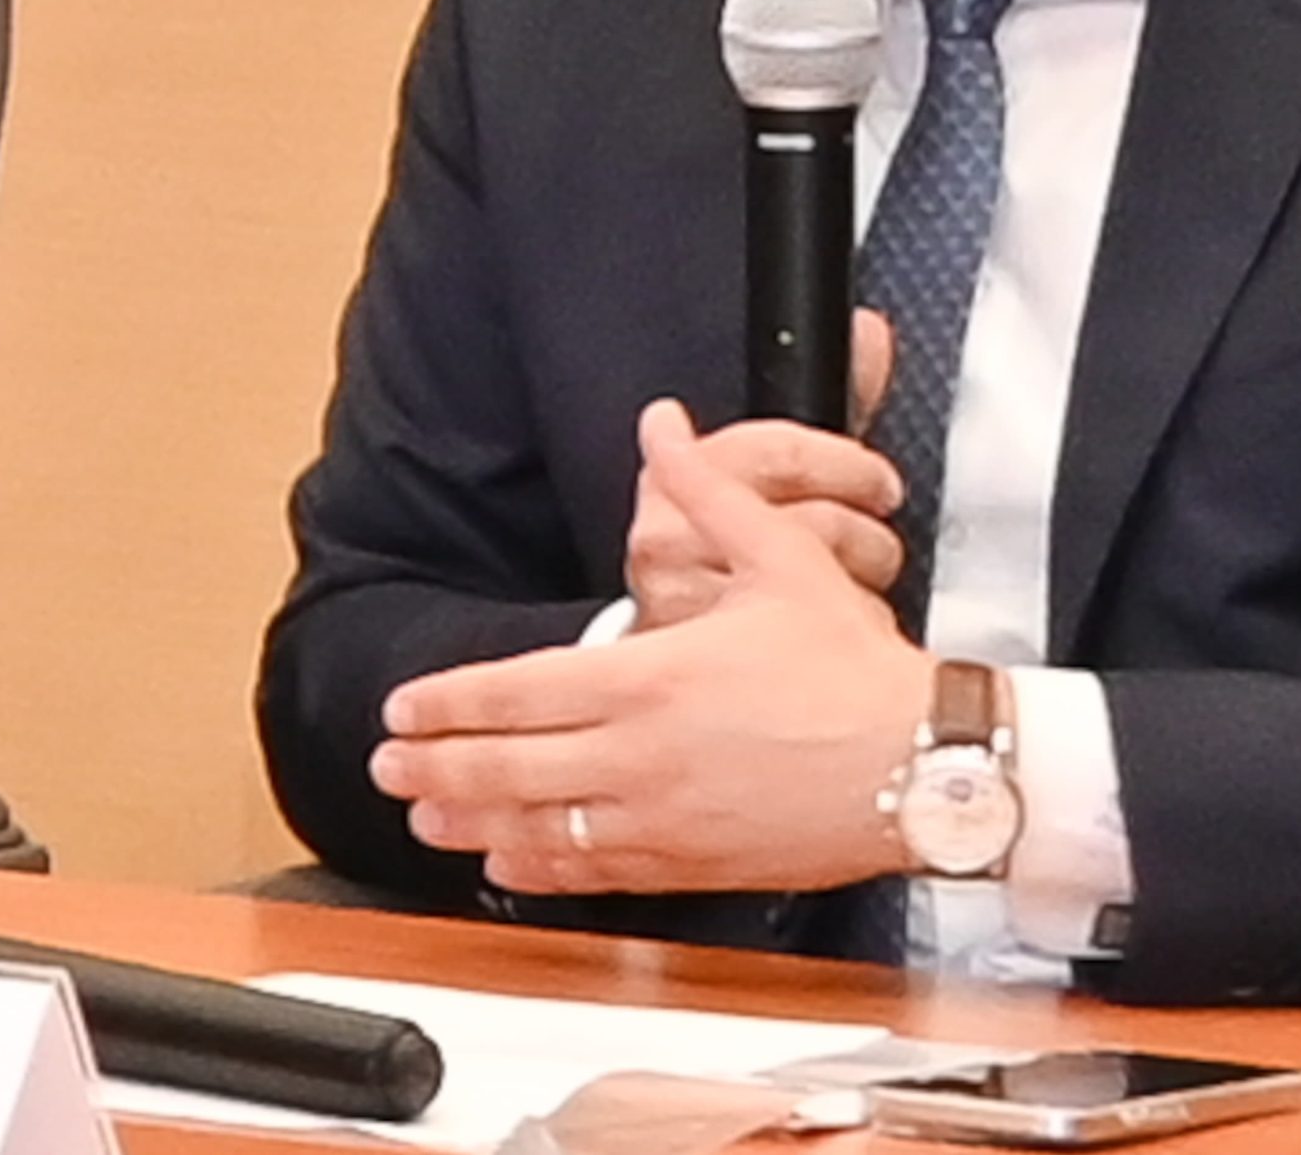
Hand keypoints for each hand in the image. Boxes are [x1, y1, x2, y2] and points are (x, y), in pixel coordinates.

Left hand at [372, 397, 932, 894]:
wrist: (915, 764)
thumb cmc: (851, 668)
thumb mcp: (781, 557)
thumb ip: (707, 491)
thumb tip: (664, 426)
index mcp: (653, 677)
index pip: (519, 691)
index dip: (449, 702)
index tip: (403, 707)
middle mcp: (640, 756)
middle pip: (507, 768)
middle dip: (435, 767)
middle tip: (385, 766)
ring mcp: (659, 818)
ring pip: (537, 830)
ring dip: (470, 824)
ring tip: (424, 817)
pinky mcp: (688, 864)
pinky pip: (591, 873)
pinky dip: (537, 870)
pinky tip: (509, 864)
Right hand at [625, 309, 903, 629]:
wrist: (657, 639)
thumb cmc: (723, 532)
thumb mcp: (771, 456)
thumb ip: (827, 395)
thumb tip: (871, 333)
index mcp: (676, 470)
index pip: (787, 455)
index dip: (852, 467)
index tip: (878, 482)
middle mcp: (669, 535)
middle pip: (812, 525)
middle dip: (865, 534)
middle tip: (877, 538)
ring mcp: (683, 601)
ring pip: (815, 585)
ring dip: (856, 586)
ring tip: (859, 584)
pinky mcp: (702, 659)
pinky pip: (804, 643)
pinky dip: (837, 632)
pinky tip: (836, 625)